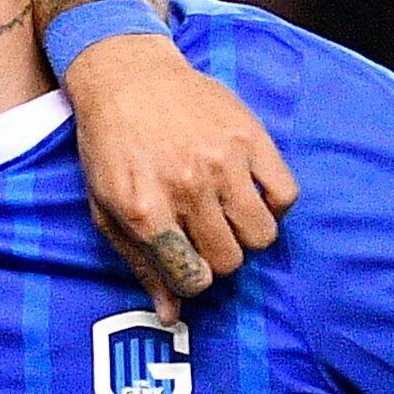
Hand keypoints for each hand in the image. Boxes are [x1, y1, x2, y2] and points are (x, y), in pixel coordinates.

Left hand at [63, 34, 297, 320]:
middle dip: (219, 258)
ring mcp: (222, 161)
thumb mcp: (107, 209)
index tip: (188, 263)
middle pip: (231, 261)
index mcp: (147, 211)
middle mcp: (187, 188)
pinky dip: (275, 204)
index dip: (193, 279)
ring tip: (228, 216)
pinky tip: (251, 194)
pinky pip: (285, 193)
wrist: (127, 78)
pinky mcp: (250, 136)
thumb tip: (171, 315)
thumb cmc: (110, 148)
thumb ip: (140, 264)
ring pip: (262, 235)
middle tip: (205, 236)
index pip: (193, 278)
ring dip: (248, 236)